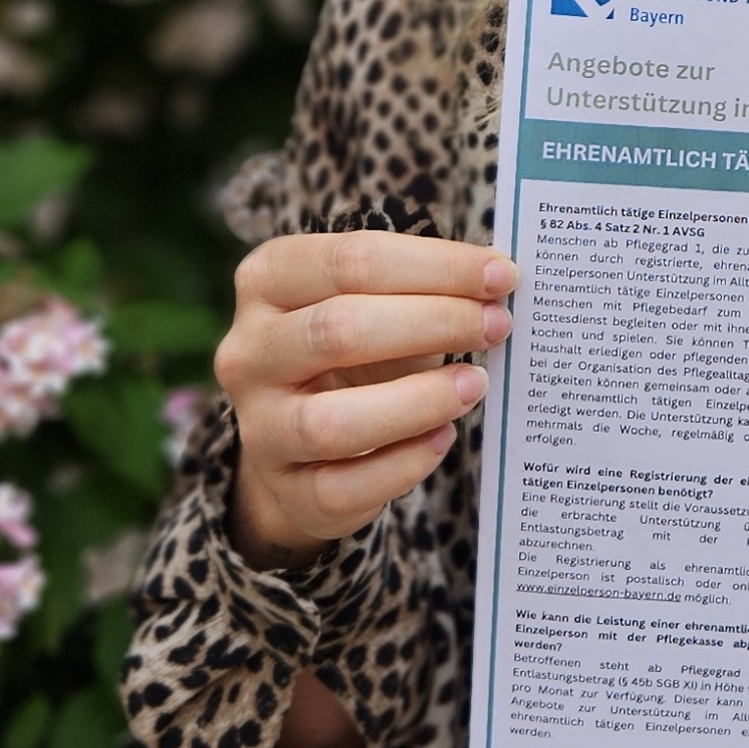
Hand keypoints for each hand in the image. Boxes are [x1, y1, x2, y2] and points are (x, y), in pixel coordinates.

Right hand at [214, 232, 517, 555]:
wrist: (306, 437)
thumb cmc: (357, 351)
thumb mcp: (377, 302)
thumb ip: (425, 286)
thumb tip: (500, 279)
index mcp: (267, 280)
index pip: (352, 259)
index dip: (435, 266)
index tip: (500, 274)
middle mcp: (248, 351)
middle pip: (339, 329)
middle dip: (434, 322)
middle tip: (496, 325)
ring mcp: (259, 426)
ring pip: (331, 420)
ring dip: (419, 400)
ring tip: (475, 384)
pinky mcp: (285, 488)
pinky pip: (345, 484)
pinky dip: (405, 461)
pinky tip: (443, 436)